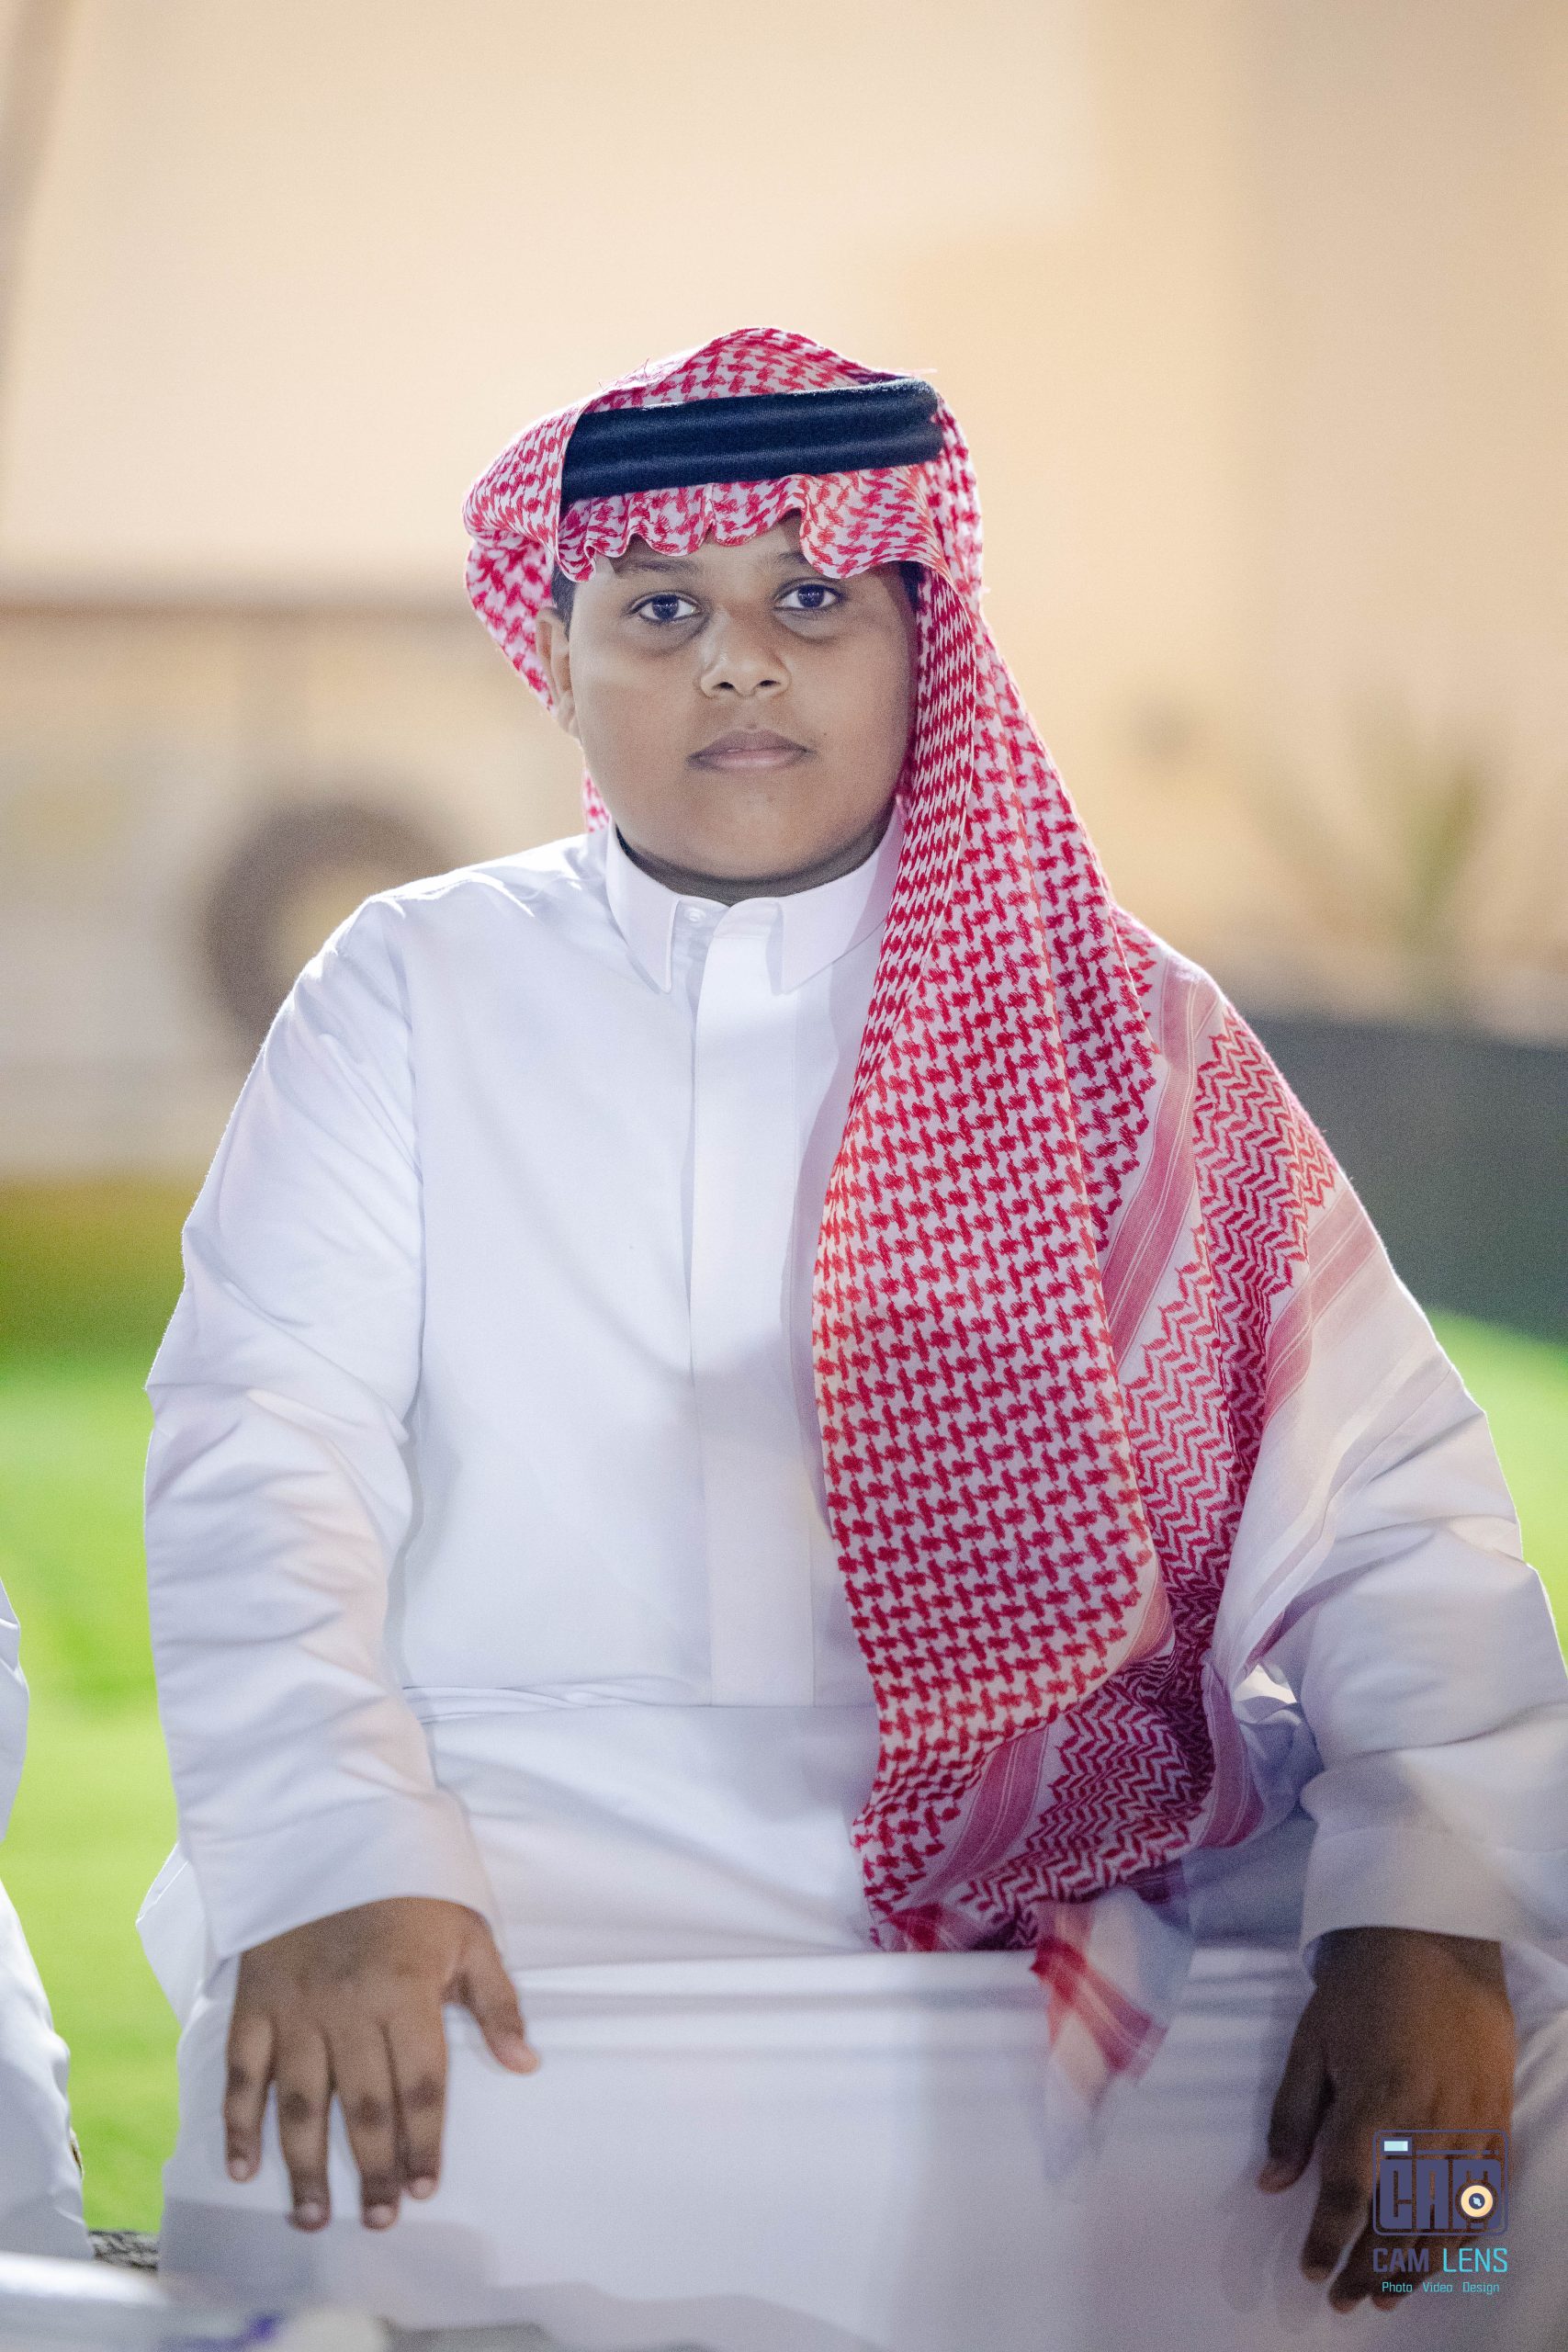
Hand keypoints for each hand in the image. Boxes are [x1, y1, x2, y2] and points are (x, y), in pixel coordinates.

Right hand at [223, 1895, 537, 2231]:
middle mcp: (348, 2007)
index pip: (420, 2084)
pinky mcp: (254, 2001)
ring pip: (300, 2103)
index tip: (426, 2188)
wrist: (327, 1830)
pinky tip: (243, 2169)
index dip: (425, 2141)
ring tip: (312, 2217)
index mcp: (405, 1991)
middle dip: (373, 2170)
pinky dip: (238, 2123)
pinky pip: (242, 2071)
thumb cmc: (409, 1886)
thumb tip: (525, 2064)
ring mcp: (295, 2008)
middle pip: (363, 2105)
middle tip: (379, 2219)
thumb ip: (495, 2001)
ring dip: (305, 2167)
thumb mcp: (468, 1931)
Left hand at [1257, 1926, 1513, 2312]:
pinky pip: (1487, 2192)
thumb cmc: (1360, 1987)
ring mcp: (1470, 2124)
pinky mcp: (1498, 2118)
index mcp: (1373, 2102)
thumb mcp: (1309, 2042)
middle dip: (1369, 2268)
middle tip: (1346, 2299)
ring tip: (1389, 2295)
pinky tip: (1444, 2253)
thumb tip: (1271, 2184)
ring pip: (1446, 2218)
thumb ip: (1292, 2117)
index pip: (1347, 2193)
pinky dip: (1466, 2231)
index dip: (1327, 2239)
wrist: (1433, 1938)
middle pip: (1400, 2220)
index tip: (1311, 2270)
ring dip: (1416, 2264)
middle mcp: (1425, 2124)